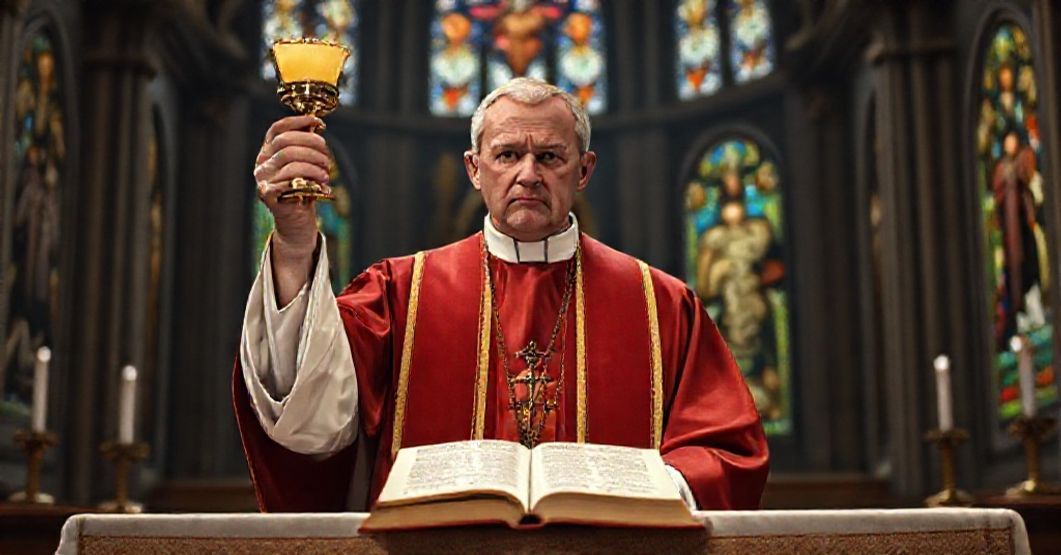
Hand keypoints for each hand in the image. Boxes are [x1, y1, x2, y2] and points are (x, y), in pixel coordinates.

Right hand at [254, 115, 332, 256]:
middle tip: (327, 158)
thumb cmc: (302, 188)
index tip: (317, 123)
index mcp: (268, 151)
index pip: (278, 129)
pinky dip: (307, 181)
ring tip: (326, 174)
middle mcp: (262, 162)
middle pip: (286, 142)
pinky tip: (318, 186)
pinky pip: (287, 181)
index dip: (298, 122)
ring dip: (313, 165)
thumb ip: (306, 146)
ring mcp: (262, 178)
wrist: (296, 219)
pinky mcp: (267, 194)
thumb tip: (316, 126)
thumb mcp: (305, 164)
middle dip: (312, 145)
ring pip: (289, 160)